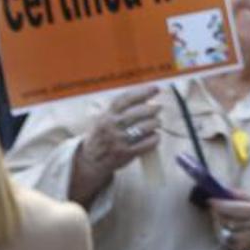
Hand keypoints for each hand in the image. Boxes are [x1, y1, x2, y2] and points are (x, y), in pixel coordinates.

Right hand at [69, 87, 160, 205]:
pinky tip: (155, 136)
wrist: (90, 160)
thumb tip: (147, 99)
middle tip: (158, 107)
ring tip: (156, 122)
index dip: (142, 92)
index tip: (155, 89)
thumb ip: (121, 109)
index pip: (126, 99)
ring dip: (155, 123)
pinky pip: (147, 143)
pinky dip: (154, 138)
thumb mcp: (105, 119)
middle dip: (152, 108)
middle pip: (137, 112)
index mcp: (107, 115)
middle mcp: (111, 126)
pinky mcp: (126, 153)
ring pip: (144, 127)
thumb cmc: (103, 135)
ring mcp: (118, 140)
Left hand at [210, 194, 249, 249]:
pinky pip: (229, 241)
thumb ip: (244, 197)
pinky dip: (230, 235)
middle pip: (225, 220)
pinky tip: (241, 232)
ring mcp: (247, 242)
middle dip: (220, 213)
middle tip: (219, 207)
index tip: (211, 200)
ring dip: (226, 225)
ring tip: (237, 221)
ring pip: (225, 231)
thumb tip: (226, 191)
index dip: (219, 204)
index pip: (232, 208)